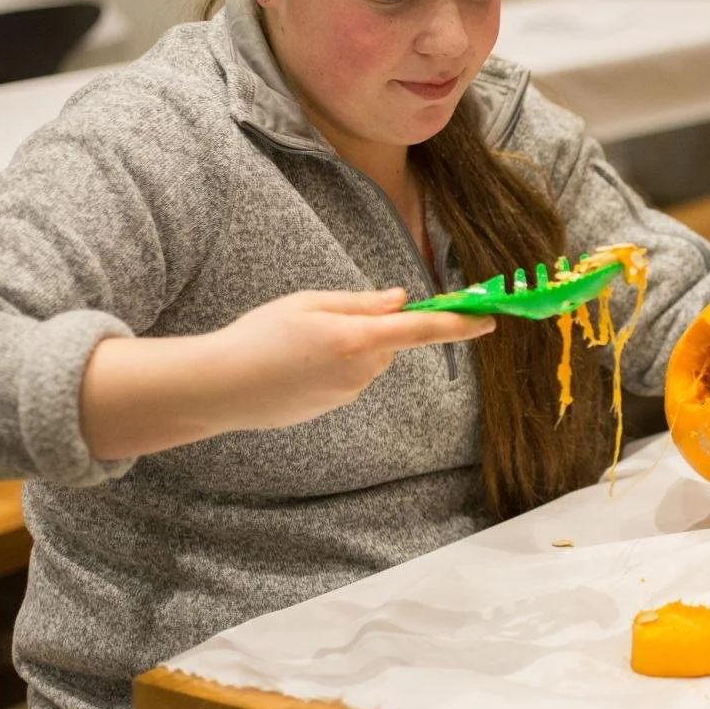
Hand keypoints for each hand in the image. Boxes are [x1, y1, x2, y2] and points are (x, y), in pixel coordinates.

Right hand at [202, 288, 494, 431]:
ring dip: (348, 348)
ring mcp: (350, 394)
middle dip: (369, 328)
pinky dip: (332, 367)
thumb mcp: (309, 304)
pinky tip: (294, 367)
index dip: (459, 323)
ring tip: (298, 347)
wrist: (220, 388)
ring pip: (368, 360)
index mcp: (358, 338)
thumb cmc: (259, 337)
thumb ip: (361, 302)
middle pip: (389, 342)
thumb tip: (402, 301)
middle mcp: (362, 370)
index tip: (489, 319)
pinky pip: (349, 378)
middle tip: (319, 321)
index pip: (423, 330)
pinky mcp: (335, 407)